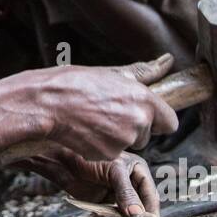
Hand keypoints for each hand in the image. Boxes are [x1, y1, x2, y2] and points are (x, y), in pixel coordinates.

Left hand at [17, 147, 160, 216]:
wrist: (63, 160)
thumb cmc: (89, 156)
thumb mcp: (113, 171)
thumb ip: (126, 193)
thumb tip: (138, 216)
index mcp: (139, 174)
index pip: (151, 199)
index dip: (150, 216)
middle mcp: (131, 187)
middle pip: (140, 214)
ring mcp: (117, 198)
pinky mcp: (104, 205)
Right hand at [18, 53, 177, 160]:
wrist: (46, 104)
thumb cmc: (74, 84)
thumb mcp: (111, 73)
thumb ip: (144, 72)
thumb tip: (167, 61)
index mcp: (144, 99)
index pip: (170, 122)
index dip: (157, 120)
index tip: (142, 115)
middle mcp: (139, 121)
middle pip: (147, 135)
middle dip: (132, 128)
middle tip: (107, 113)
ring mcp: (124, 140)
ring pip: (128, 144)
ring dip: (115, 137)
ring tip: (93, 120)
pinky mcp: (108, 155)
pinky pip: (111, 153)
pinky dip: (100, 146)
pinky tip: (86, 131)